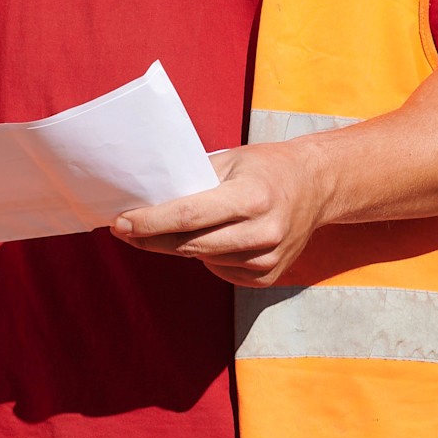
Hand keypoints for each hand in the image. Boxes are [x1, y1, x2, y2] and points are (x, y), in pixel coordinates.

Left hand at [109, 140, 333, 286]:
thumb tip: (147, 197)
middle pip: (191, 244)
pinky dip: (204, 256)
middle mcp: (264, 232)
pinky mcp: (268, 277)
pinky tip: (205, 238)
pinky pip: (220, 270)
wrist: (317, 186)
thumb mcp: (229, 160)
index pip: (190, 215)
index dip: (151, 221)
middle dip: (150, 238)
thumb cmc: (265, 167)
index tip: (120, 223)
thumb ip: (193, 180)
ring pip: (203, 259)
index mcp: (252, 196)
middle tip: (122, 230)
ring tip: (157, 230)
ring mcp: (269, 260)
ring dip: (174, 247)